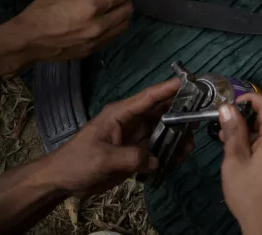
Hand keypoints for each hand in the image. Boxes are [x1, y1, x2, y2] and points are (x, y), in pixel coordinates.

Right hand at [8, 0, 132, 62]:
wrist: (27, 42)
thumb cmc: (41, 11)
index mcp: (91, 6)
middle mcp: (100, 24)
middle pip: (128, 8)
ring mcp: (98, 39)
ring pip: (125, 23)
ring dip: (123, 10)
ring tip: (111, 4)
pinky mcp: (94, 49)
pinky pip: (114, 35)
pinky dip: (115, 24)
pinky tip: (105, 18)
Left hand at [46, 79, 184, 196]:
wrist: (60, 181)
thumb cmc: (77, 162)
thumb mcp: (103, 158)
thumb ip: (133, 157)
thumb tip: (155, 160)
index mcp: (121, 114)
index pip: (149, 97)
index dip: (170, 88)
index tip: (192, 81)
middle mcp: (131, 122)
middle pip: (161, 113)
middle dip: (181, 114)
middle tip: (201, 118)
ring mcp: (134, 137)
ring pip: (162, 132)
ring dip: (177, 138)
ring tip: (189, 147)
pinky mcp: (134, 153)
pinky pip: (157, 150)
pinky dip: (168, 153)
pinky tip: (177, 159)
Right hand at [219, 93, 261, 234]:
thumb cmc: (250, 195)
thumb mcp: (235, 161)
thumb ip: (234, 131)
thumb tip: (227, 107)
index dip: (248, 98)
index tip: (230, 104)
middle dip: (250, 117)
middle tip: (227, 129)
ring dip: (258, 130)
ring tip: (234, 144)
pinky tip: (251, 153)